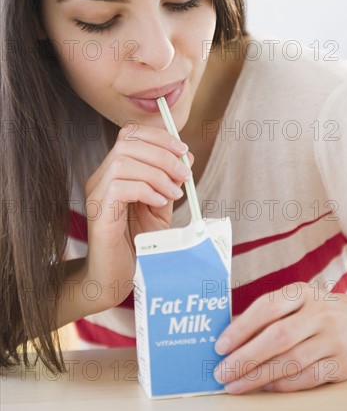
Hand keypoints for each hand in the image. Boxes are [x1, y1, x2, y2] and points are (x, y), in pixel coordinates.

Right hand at [84, 123, 193, 307]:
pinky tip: (161, 202)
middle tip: (185, 174)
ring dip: (157, 173)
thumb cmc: (137, 243)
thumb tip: (186, 157)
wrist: (115, 276)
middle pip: (127, 142)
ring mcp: (96, 193)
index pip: (129, 134)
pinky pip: (120, 186)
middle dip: (163, 154)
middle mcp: (100, 177)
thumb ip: (170, 181)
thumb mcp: (160, 206)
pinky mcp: (99, 211)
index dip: (158, 136)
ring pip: (123, 161)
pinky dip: (146, 190)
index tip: (183, 151)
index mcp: (114, 171)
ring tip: (174, 193)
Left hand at [214, 282, 346, 392]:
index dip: (240, 327)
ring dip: (258, 376)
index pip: (266, 307)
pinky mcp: (343, 363)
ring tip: (236, 385)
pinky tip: (265, 386)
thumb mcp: (301, 301)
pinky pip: (308, 377)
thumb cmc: (322, 311)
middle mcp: (318, 313)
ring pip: (291, 361)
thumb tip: (232, 338)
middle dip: (245, 358)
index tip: (219, 346)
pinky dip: (283, 384)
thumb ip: (272, 314)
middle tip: (222, 372)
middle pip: (277, 337)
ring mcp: (332, 339)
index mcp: (302, 292)